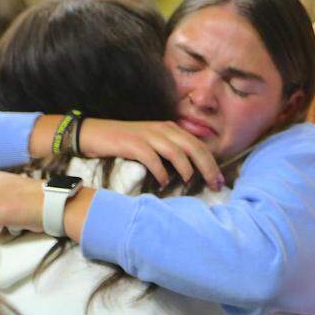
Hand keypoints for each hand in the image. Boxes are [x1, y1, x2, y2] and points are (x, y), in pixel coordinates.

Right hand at [78, 119, 222, 189]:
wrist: (94, 133)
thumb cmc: (125, 142)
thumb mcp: (153, 142)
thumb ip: (170, 151)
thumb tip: (190, 171)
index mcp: (170, 129)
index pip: (198, 145)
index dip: (212, 163)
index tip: (220, 181)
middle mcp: (163, 129)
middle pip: (194, 148)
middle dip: (208, 168)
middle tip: (215, 186)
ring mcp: (148, 135)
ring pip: (177, 152)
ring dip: (187, 170)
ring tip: (190, 184)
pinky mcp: (133, 143)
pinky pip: (153, 159)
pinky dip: (161, 172)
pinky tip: (164, 184)